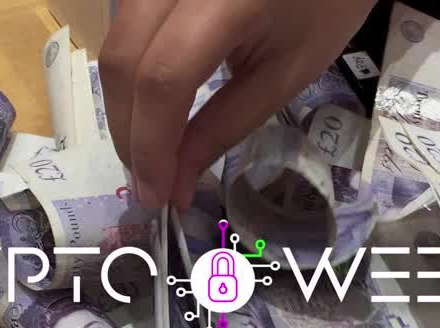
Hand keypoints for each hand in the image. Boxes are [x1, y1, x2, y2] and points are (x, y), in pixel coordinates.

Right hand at [99, 0, 377, 208]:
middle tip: (151, 182)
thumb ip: (224, 126)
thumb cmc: (326, 4)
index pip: (162, 79)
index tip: (158, 196)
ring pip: (114, 45)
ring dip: (123, 108)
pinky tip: (149, 108)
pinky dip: (130, 77)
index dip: (151, 146)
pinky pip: (123, 27)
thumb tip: (174, 181)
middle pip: (123, 63)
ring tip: (150, 152)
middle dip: (129, 134)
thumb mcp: (287, 72)